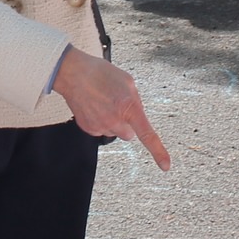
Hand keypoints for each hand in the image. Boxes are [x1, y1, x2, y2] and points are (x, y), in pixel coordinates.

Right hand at [50, 49, 170, 169]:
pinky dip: (100, 121)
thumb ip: (136, 100)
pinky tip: (95, 106)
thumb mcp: (127, 82)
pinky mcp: (89, 129)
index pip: (147, 135)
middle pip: (129, 134)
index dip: (158, 152)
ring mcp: (100, 126)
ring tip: (104, 102)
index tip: (165, 165)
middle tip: (118, 106)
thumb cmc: (99, 73)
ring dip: (112, 121)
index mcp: (129, 107)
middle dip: (127, 123)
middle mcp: (115, 120)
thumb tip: (136, 112)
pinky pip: (101, 130)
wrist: (73, 74)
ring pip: (114, 131)